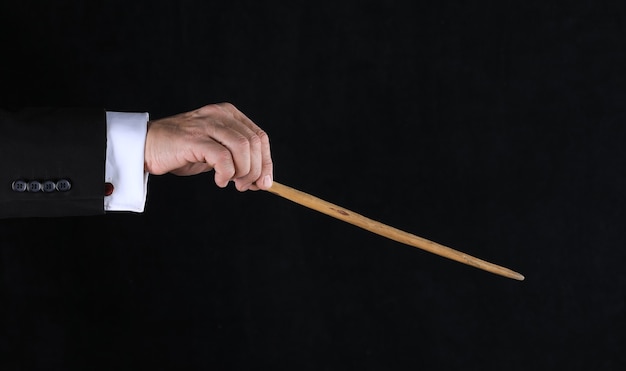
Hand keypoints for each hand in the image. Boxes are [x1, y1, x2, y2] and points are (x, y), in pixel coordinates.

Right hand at [144, 103, 272, 190]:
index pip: (259, 137)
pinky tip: (219, 181)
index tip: (264, 182)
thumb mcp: (215, 152)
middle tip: (245, 186)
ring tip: (232, 183)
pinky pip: (223, 158)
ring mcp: (207, 124)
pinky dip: (226, 173)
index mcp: (228, 114)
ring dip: (243, 172)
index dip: (266, 162)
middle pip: (254, 143)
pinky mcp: (194, 138)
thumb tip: (261, 181)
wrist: (146, 146)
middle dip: (256, 170)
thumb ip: (237, 160)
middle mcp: (220, 115)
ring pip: (243, 148)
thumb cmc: (182, 151)